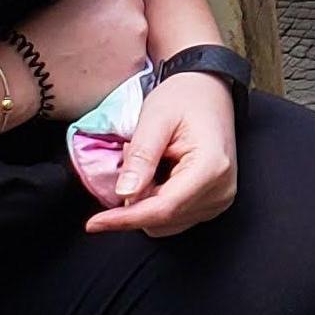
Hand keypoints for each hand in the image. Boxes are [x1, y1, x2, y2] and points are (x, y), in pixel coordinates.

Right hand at [17, 0, 148, 121]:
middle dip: (119, 35)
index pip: (129, 3)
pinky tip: (93, 77)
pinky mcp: (131, 82)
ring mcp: (137, 54)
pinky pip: (128, 77)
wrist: (27, 70)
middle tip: (92, 44)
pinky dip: (115, 77)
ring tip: (90, 62)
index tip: (96, 24)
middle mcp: (138, 23)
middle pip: (136, 27)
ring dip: (119, 57)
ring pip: (133, 53)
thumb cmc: (42, 31)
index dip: (111, 15)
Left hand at [85, 72, 237, 236]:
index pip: (163, 208)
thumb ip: (141, 158)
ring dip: (145, 201)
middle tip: (132, 156)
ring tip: (149, 162)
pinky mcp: (213, 203)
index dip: (125, 218)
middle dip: (134, 199)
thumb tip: (124, 195)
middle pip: (162, 218)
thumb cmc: (185, 98)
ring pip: (165, 223)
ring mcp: (220, 199)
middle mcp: (222, 190)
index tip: (93, 223)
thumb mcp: (155, 118)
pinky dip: (155, 202)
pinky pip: (173, 219)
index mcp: (212, 168)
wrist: (210, 91)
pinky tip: (158, 176)